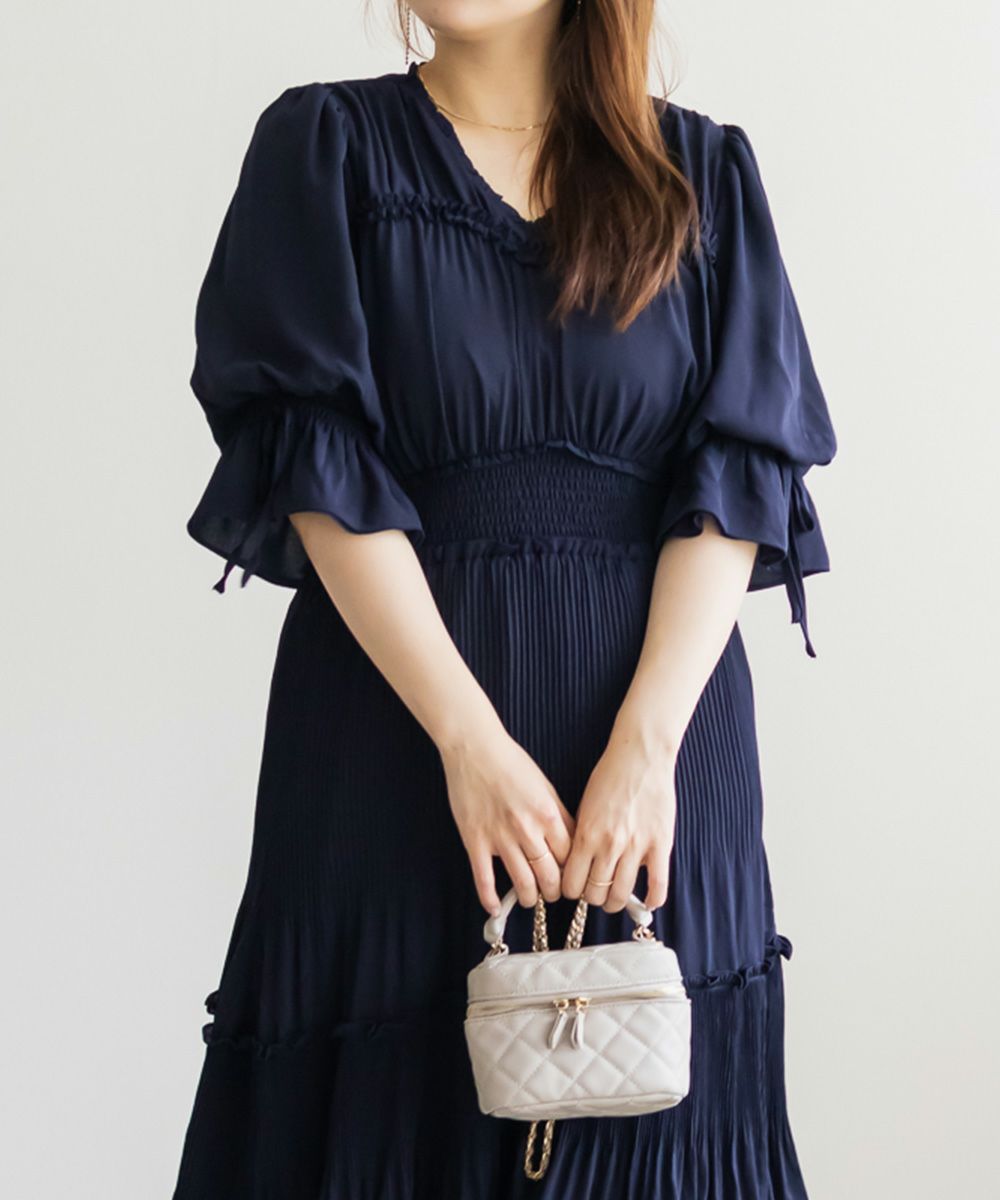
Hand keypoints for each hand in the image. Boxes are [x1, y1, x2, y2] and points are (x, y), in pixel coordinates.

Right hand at [439, 727, 576, 915]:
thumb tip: (571, 843)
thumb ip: (558, 816)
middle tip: (552, 892)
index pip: (570, 858)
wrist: (474, 747)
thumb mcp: (545, 786)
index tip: (571, 878)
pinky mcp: (475, 841)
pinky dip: (490, 898)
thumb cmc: (511, 762)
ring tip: (531, 897)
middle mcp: (527, 830)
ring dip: (530, 897)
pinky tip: (495, 908)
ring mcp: (500, 838)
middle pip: (550, 877)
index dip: (573, 873)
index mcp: (548, 815)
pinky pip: (484, 879)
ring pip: (523, 884)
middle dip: (554, 891)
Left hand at [561, 735, 676, 914]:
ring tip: (615, 898)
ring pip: (621, 894)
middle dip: (593, 898)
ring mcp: (636, 846)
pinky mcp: (660, 844)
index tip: (575, 888)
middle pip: (596, 893)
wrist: (640, 757)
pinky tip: (648, 902)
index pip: (572, 884)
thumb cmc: (609, 777)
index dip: (571, 891)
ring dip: (616, 902)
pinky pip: (658, 884)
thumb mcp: (585, 807)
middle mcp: (609, 845)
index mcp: (586, 835)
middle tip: (596, 892)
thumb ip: (582, 837)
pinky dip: (652, 899)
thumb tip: (578, 866)